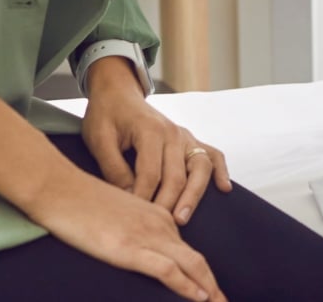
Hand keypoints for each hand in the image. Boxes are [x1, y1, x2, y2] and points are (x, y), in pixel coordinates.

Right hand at [24, 165, 226, 301]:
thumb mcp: (117, 216)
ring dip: (209, 289)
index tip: (212, 293)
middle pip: (197, 260)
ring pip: (191, 264)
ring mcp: (147, 236)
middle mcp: (159, 224)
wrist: (61, 189)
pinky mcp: (130, 248)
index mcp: (158, 216)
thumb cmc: (82, 204)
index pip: (188, 251)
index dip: (203, 275)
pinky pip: (168, 270)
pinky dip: (187, 286)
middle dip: (214, 286)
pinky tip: (199, 298)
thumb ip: (134, 231)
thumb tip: (138, 252)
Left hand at [80, 59, 230, 225]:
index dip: (142, 199)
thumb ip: (113, 169)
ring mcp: (185, 136)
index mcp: (150, 131)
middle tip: (157, 229)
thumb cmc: (106, 117)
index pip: (150, 174)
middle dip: (168, 205)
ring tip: (182, 218)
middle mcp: (173, 133)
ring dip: (193, 195)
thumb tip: (129, 198)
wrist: (118, 93)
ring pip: (200, 168)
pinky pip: (213, 155)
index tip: (133, 219)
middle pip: (177, 176)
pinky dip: (221, 171)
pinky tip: (224, 189)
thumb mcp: (99, 140)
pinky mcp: (190, 140)